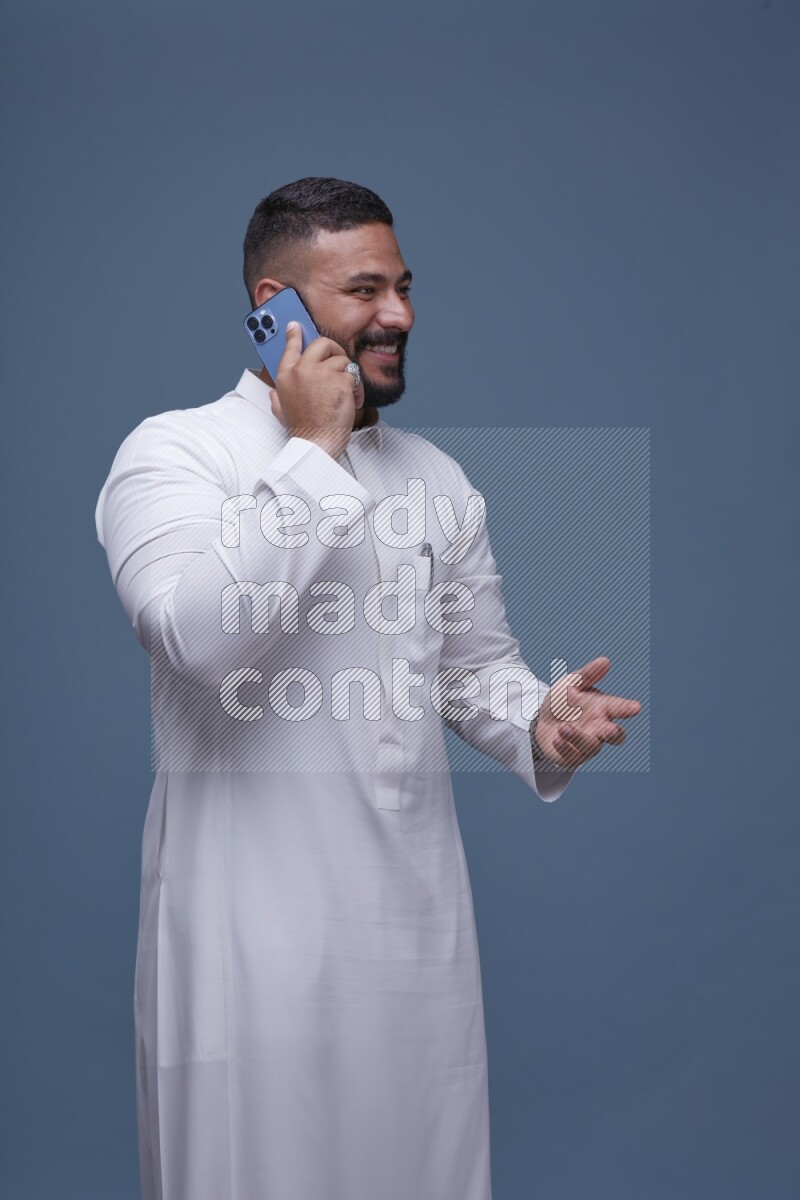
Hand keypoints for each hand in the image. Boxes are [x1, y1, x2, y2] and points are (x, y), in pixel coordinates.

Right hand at [268, 322, 364, 458]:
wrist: (317, 443)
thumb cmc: (303, 429)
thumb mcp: (281, 411)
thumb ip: (276, 397)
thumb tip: (272, 391)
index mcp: (285, 376)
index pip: (290, 347)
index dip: (294, 334)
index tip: (295, 326)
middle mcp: (301, 370)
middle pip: (322, 343)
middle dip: (334, 350)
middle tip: (339, 362)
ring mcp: (321, 373)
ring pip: (342, 360)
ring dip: (347, 375)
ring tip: (346, 393)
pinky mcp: (339, 380)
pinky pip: (353, 376)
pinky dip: (356, 389)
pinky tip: (352, 401)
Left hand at [534, 656, 640, 769]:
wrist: (540, 719)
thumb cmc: (563, 701)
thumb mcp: (572, 683)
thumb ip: (588, 674)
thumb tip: (605, 660)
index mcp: (603, 709)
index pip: (619, 708)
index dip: (628, 708)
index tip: (635, 707)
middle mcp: (599, 728)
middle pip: (615, 736)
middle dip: (614, 733)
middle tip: (611, 729)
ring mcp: (586, 744)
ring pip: (591, 746)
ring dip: (578, 737)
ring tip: (564, 727)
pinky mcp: (571, 756)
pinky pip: (572, 756)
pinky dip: (565, 747)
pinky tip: (557, 738)